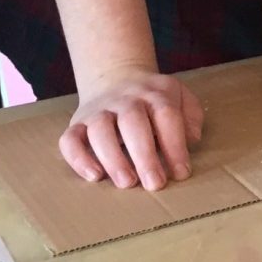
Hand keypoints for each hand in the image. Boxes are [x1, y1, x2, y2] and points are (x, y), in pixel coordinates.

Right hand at [59, 67, 204, 190]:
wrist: (115, 77)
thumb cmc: (153, 99)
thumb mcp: (179, 97)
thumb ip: (190, 116)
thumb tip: (192, 139)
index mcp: (154, 93)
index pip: (166, 115)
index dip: (175, 144)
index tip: (182, 172)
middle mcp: (124, 99)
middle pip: (132, 122)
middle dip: (144, 155)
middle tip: (155, 184)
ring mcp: (98, 110)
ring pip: (99, 130)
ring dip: (113, 158)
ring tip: (127, 183)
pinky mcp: (77, 123)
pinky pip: (70, 139)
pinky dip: (78, 158)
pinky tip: (94, 176)